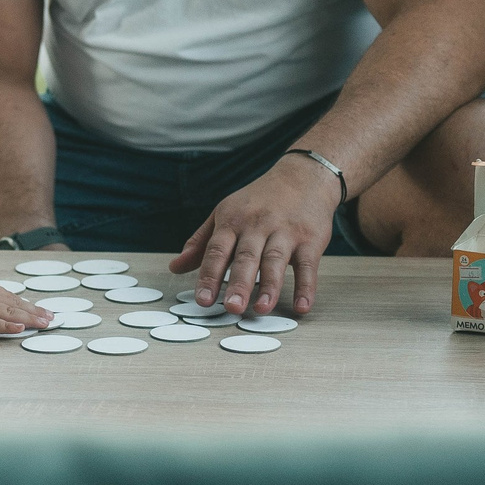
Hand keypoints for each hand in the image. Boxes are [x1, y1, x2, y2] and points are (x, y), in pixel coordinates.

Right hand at [0, 269, 54, 335]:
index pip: (9, 297)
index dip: (25, 303)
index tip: (39, 308)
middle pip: (14, 304)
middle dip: (34, 311)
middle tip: (51, 317)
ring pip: (9, 312)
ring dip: (29, 318)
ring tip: (45, 323)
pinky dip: (7, 325)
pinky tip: (20, 328)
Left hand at [172, 158, 337, 316]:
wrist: (302, 175)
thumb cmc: (259, 200)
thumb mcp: (225, 213)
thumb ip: (200, 242)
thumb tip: (175, 267)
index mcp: (232, 221)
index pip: (217, 251)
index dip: (208, 276)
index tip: (202, 300)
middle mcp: (257, 226)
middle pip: (246, 257)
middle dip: (238, 283)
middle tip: (231, 308)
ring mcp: (285, 232)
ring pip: (275, 261)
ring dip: (269, 286)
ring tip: (261, 309)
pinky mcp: (310, 240)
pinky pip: (308, 266)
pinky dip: (306, 287)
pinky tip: (302, 307)